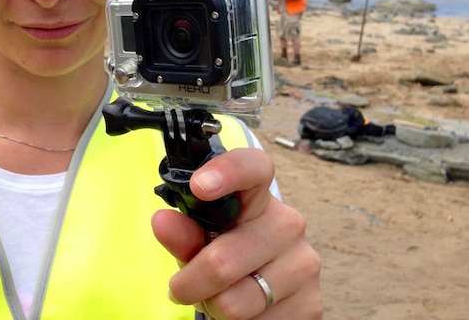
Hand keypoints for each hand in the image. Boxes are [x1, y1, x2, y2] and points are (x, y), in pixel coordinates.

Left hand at [152, 148, 321, 318]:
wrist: (266, 291)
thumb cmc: (224, 252)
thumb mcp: (198, 240)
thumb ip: (181, 232)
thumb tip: (162, 222)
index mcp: (257, 197)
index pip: (253, 168)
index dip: (227, 172)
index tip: (199, 186)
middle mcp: (288, 224)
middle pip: (223, 261)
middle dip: (191, 283)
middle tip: (183, 286)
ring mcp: (304, 264)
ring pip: (236, 302)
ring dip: (214, 306)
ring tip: (216, 296)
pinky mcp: (311, 304)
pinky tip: (243, 311)